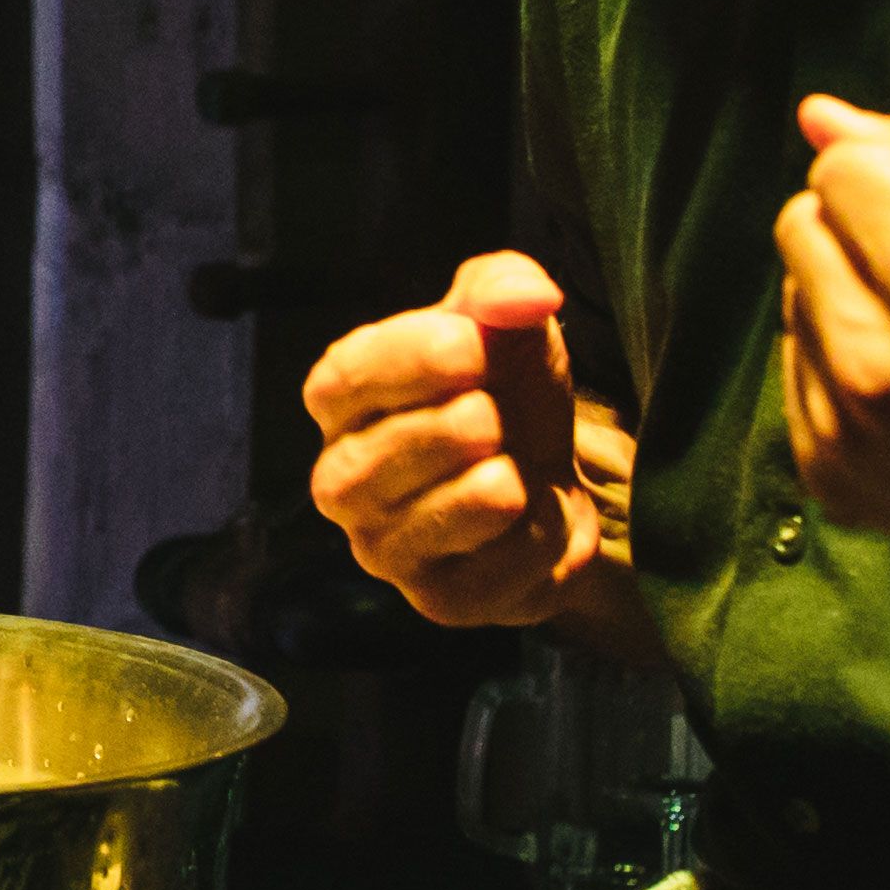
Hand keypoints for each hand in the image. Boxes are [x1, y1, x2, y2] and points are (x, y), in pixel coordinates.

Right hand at [304, 251, 633, 631]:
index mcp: (341, 400)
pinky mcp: (439, 601)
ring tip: (513, 468)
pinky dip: (537, 535)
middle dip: (457, 431)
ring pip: (442, 516)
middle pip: (385, 459)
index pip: (346, 381)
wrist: (548, 478)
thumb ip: (504, 289)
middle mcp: (342, 482)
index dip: (411, 363)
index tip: (473, 346)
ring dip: (494, 487)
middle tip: (493, 419)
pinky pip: (498, 566)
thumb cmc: (506, 390)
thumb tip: (530, 295)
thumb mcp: (504, 322)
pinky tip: (533, 518)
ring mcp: (385, 549)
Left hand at [772, 94, 889, 609]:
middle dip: (860, 229)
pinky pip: (795, 371)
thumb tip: (818, 116)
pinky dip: (840, 364)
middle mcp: (881, 367)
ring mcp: (851, 432)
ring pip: (793, 297)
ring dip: (847, 296)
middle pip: (800, 228)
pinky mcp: (833, 477)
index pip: (840, 172)